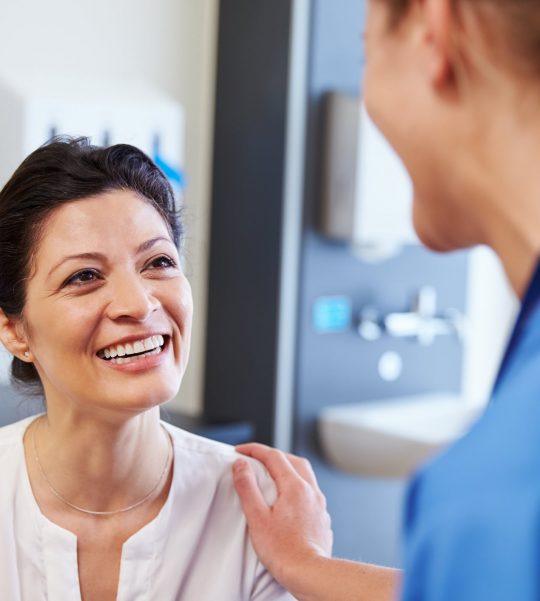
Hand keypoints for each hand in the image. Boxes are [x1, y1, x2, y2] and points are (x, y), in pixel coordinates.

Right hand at [232, 443, 332, 595]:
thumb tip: (241, 465)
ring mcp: (319, 504)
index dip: (255, 450)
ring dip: (288, 467)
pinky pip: (310, 490)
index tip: (240, 450)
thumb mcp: (257, 517)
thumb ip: (248, 487)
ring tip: (273, 474)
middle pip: (293, 460)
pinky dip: (297, 484)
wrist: (310, 573)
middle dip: (273, 455)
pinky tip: (289, 497)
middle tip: (256, 458)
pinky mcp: (322, 517)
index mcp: (295, 486)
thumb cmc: (283, 551)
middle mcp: (311, 490)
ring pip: (305, 474)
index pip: (274, 456)